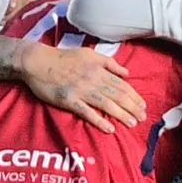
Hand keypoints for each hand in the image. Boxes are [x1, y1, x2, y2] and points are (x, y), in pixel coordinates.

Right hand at [23, 45, 142, 130]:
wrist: (38, 62)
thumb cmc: (64, 57)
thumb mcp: (89, 54)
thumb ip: (109, 63)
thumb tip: (126, 72)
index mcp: (99, 69)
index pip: (122, 84)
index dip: (134, 96)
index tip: (143, 105)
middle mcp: (93, 80)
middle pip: (118, 95)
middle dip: (133, 107)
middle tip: (143, 118)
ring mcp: (81, 91)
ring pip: (106, 104)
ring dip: (121, 115)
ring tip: (133, 124)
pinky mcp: (69, 101)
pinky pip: (87, 112)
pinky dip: (99, 121)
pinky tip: (110, 129)